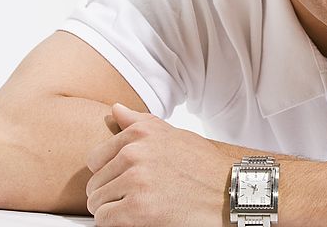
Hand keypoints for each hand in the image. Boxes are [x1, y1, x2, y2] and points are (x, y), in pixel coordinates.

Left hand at [86, 103, 234, 225]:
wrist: (230, 191)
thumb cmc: (203, 166)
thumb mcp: (173, 134)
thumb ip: (140, 122)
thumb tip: (115, 110)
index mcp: (139, 134)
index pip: (96, 159)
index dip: (110, 174)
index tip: (127, 180)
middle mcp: (134, 153)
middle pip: (96, 183)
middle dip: (111, 194)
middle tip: (138, 197)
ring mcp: (135, 181)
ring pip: (98, 203)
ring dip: (114, 210)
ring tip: (140, 207)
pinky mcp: (137, 209)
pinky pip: (104, 220)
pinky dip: (116, 224)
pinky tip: (138, 219)